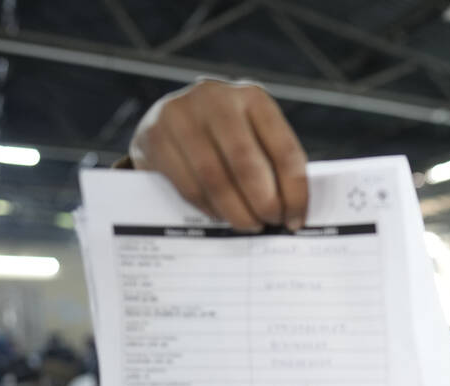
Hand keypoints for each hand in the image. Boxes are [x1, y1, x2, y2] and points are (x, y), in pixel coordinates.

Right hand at [128, 79, 307, 230]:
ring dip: (236, 211)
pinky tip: (220, 215)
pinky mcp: (154, 135)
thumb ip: (274, 167)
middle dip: (264, 203)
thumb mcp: (256, 136)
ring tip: (248, 224)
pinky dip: (209, 208)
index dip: (295, 193)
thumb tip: (292, 214)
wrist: (170, 119)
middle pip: (246, 163)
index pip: (285, 151)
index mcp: (254, 97)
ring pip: (215, 178)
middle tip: (269, 223)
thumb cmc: (227, 136)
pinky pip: (188, 185)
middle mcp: (216, 98)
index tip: (295, 220)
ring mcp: (181, 113)